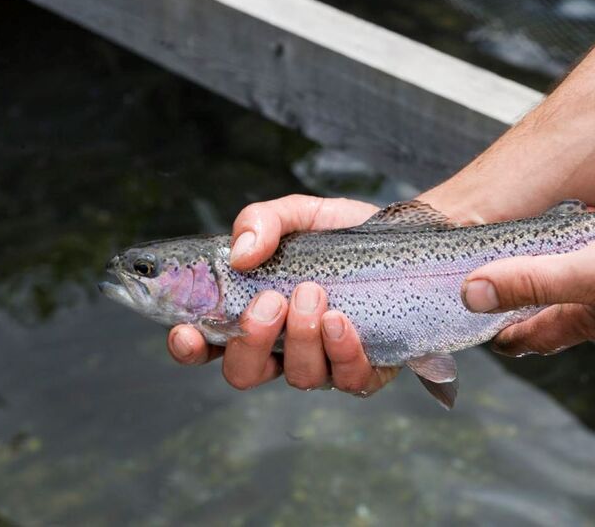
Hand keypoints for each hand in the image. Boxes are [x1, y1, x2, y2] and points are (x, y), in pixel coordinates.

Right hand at [167, 195, 399, 394]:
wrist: (407, 236)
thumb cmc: (343, 233)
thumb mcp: (299, 214)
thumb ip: (262, 222)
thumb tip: (240, 253)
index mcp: (253, 314)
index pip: (208, 344)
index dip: (189, 347)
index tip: (187, 332)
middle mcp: (283, 348)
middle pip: (244, 373)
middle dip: (251, 341)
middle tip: (271, 301)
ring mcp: (324, 364)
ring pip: (299, 378)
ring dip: (302, 338)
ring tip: (313, 294)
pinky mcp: (366, 370)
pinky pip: (349, 381)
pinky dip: (342, 353)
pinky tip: (342, 321)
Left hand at [460, 210, 594, 355]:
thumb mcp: (592, 275)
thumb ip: (533, 282)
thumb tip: (471, 295)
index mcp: (586, 318)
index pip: (531, 336)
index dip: (500, 334)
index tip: (474, 328)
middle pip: (556, 315)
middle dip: (525, 306)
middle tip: (498, 290)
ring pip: (588, 291)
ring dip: (560, 281)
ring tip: (540, 258)